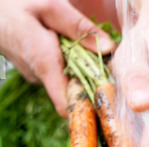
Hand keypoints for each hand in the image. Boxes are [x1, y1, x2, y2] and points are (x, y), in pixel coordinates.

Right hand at [0, 0, 114, 116]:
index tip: (105, 102)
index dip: (86, 109)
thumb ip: (79, 28)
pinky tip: (67, 45)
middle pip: (73, 91)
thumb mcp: (50, 6)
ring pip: (67, 81)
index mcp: (44, 63)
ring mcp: (35, 75)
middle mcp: (39, 76)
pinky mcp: (35, 70)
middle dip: (91, 81)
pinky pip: (58, 73)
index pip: (66, 106)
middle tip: (105, 63)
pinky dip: (68, 63)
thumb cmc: (14, 2)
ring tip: (82, 47)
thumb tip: (109, 48)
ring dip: (80, 68)